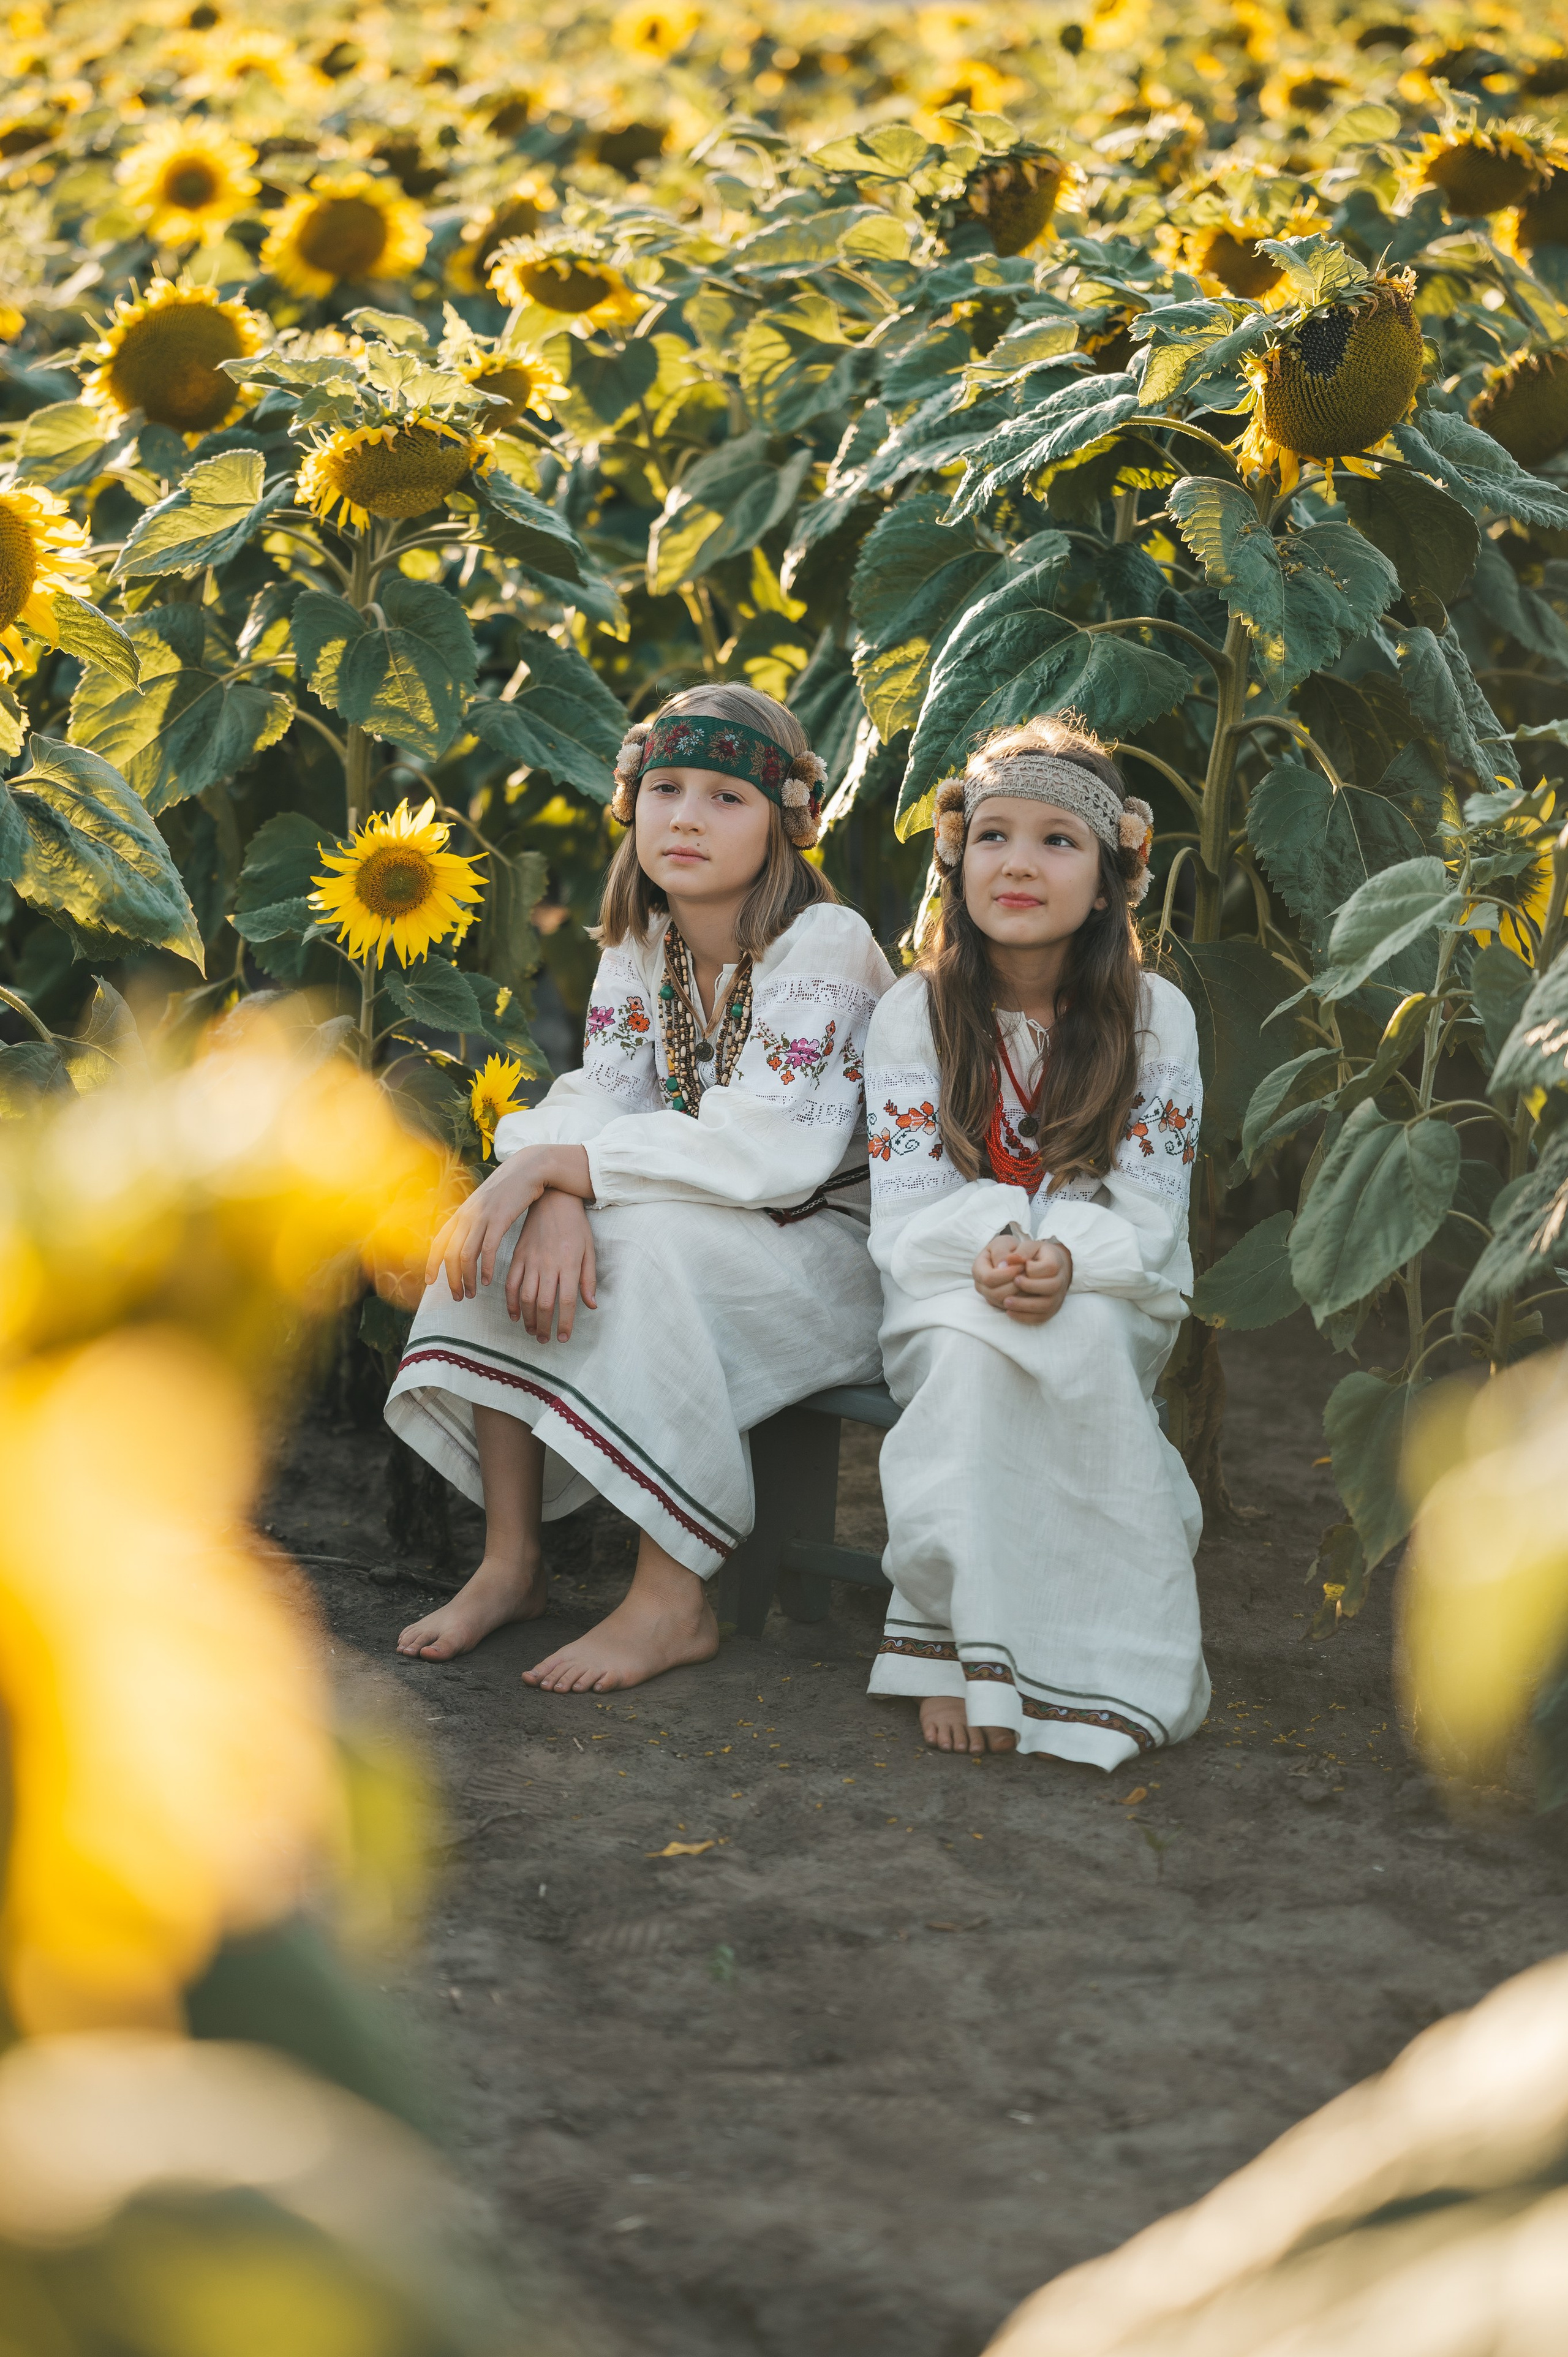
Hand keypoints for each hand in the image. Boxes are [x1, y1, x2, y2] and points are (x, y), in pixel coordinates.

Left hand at [428, 1145, 553, 1299]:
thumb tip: (466, 1239)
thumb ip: (474, 1220)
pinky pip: (487, 1250)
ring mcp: (482, 1217)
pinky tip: (488, 1281)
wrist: (529, 1169)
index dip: (432, 1264)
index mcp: (461, 1213)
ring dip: (467, 1278)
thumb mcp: (485, 1204)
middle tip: (457, 1296)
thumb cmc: (509, 1189)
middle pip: (449, 1254)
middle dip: (451, 1279)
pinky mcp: (499, 1219)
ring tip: (471, 1293)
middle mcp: (467, 1215)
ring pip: (465, 1255)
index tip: (430, 1282)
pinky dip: (485, 1268)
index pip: (438, 1242)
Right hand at [509, 1188, 597, 1338]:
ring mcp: (531, 1261)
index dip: (565, 1323)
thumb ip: (589, 1279)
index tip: (564, 1338)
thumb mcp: (589, 1250)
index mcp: (569, 1264)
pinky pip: (511, 1283)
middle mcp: (548, 1265)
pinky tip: (515, 1315)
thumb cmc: (576, 1226)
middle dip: (544, 1326)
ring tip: (532, 1332)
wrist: (553, 1201)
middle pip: (544, 1304)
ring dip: (528, 1318)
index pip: (567, 1301)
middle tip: (544, 1340)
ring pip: (526, 1297)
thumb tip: (591, 1305)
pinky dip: (511, 1302)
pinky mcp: (518, 1256)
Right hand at [973, 1233, 1027, 1311]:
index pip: (988, 1278)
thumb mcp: (1003, 1243)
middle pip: (995, 1293)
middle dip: (1014, 1284)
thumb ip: (1002, 1252)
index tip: (1021, 1265)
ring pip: (1004, 1303)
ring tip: (1030, 1279)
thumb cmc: (1006, 1248)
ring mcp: (989, 1296)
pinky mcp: (1000, 1303)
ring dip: (1020, 1292)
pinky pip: (1011, 1307)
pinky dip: (1022, 1299)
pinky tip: (1030, 1287)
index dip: (1006, 1274)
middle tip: (1028, 1273)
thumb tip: (1002, 1266)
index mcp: (978, 1270)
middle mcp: (980, 1286)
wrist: (1011, 1255)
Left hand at [999, 1238, 1072, 1323]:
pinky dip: (1025, 1317)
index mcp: (1057, 1263)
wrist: (1050, 1267)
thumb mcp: (1030, 1247)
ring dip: (1025, 1305)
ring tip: (1006, 1302)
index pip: (1049, 1267)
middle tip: (1013, 1282)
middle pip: (1051, 1287)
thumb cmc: (1036, 1256)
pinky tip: (1009, 1312)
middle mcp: (1061, 1282)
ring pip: (1046, 1305)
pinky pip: (1040, 1317)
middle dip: (1030, 1286)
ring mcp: (1057, 1298)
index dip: (1033, 1268)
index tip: (1021, 1266)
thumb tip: (1009, 1259)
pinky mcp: (1051, 1310)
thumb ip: (1021, 1251)